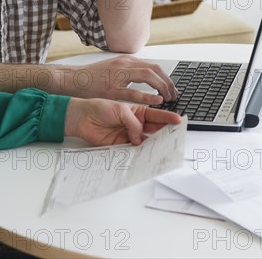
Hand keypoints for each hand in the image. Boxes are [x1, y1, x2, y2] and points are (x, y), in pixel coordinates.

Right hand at [54, 55, 177, 103]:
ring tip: (168, 98)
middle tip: (174, 94)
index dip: (166, 77)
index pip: (153, 65)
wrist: (75, 78)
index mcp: (127, 61)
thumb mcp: (115, 69)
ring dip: (162, 87)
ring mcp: (119, 75)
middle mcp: (125, 64)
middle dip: (168, 82)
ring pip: (148, 76)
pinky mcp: (112, 88)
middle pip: (155, 69)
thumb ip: (130, 71)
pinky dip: (148, 96)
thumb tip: (147, 77)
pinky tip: (157, 100)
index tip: (171, 87)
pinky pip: (134, 92)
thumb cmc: (93, 77)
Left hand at [65, 98, 181, 145]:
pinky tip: (144, 154)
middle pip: (154, 130)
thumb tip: (139, 138)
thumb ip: (132, 123)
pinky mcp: (122, 146)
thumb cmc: (100, 108)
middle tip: (173, 137)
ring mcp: (130, 136)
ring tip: (162, 147)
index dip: (168, 118)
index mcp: (138, 112)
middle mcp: (136, 124)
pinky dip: (139, 153)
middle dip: (164, 134)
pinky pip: (134, 151)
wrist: (83, 118)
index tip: (178, 120)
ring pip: (146, 142)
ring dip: (153, 145)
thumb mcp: (120, 110)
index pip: (156, 116)